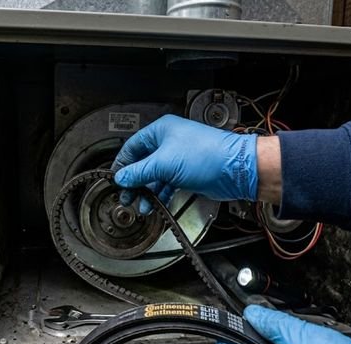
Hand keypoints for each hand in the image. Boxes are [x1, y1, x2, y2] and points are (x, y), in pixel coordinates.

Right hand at [112, 115, 257, 213]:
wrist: (235, 169)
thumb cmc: (207, 155)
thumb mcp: (164, 164)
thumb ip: (139, 172)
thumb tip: (122, 177)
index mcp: (161, 131)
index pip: (132, 147)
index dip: (122, 164)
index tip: (115, 179)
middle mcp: (169, 143)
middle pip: (143, 163)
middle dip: (134, 181)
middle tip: (127, 196)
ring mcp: (179, 159)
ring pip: (155, 176)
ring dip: (147, 192)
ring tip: (142, 205)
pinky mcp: (187, 174)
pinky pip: (167, 184)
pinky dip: (160, 194)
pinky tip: (156, 204)